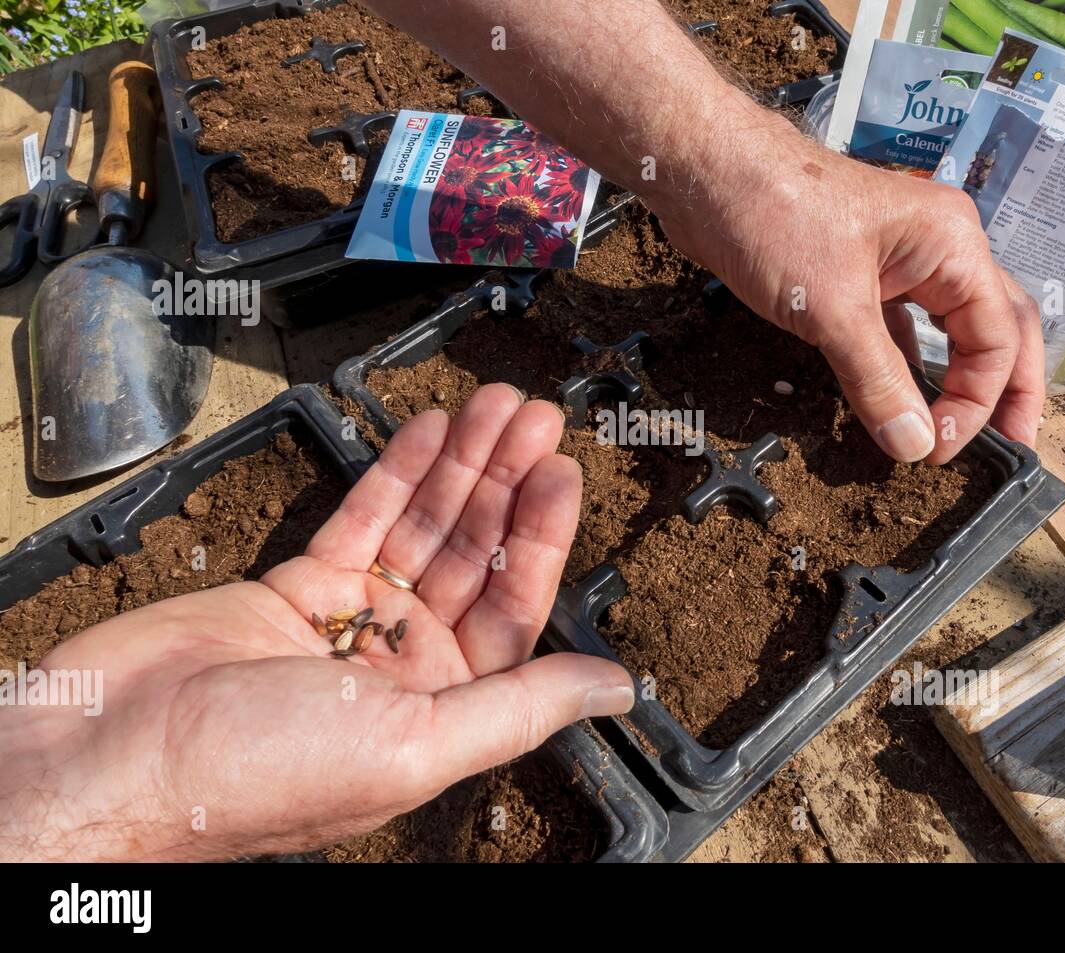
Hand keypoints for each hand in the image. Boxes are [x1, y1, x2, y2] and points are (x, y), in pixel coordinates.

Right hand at [0, 384, 633, 860]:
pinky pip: (361, 520)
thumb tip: (618, 692)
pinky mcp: (296, 586)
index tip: (560, 471)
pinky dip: (395, 475)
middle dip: (503, 483)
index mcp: (443, 708)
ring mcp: (351, 620)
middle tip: (531, 416)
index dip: (539, 536)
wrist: (115, 756)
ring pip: (422, 529)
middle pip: (472, 557)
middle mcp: (406, 663)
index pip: (513, 607)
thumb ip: (521, 708)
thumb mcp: (416, 745)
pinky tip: (428, 429)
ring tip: (492, 404)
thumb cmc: (261, 773)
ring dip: (458, 466)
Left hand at [654, 118, 1044, 463]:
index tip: (941, 448)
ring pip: (951, 328)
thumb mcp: (832, 310)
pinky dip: (911, 367)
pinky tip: (910, 403)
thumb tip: (914, 445)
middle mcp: (939, 249)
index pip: (996, 336)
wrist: (708, 174)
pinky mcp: (861, 276)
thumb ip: (877, 381)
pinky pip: (902, 329)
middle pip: (997, 326)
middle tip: (1015, 446)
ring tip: (968, 433)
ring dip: (962, 379)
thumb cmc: (775, 216)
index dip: (979, 400)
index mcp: (952, 244)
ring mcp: (901, 261)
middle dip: (1007, 388)